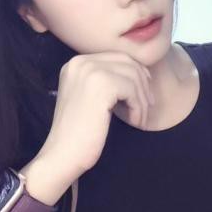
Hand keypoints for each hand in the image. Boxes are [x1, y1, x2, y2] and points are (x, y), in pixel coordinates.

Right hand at [41, 51, 153, 176]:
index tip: (144, 95)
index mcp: (76, 63)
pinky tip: (134, 122)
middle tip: (148, 107)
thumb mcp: (91, 98)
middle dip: (143, 85)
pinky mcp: (101, 85)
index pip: (117, 58)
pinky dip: (138, 108)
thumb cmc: (79, 133)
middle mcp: (80, 62)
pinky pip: (132, 90)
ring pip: (133, 77)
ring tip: (139, 119)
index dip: (136, 75)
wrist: (63, 154)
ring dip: (142, 100)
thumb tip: (141, 72)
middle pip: (127, 63)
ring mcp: (90, 71)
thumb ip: (107, 82)